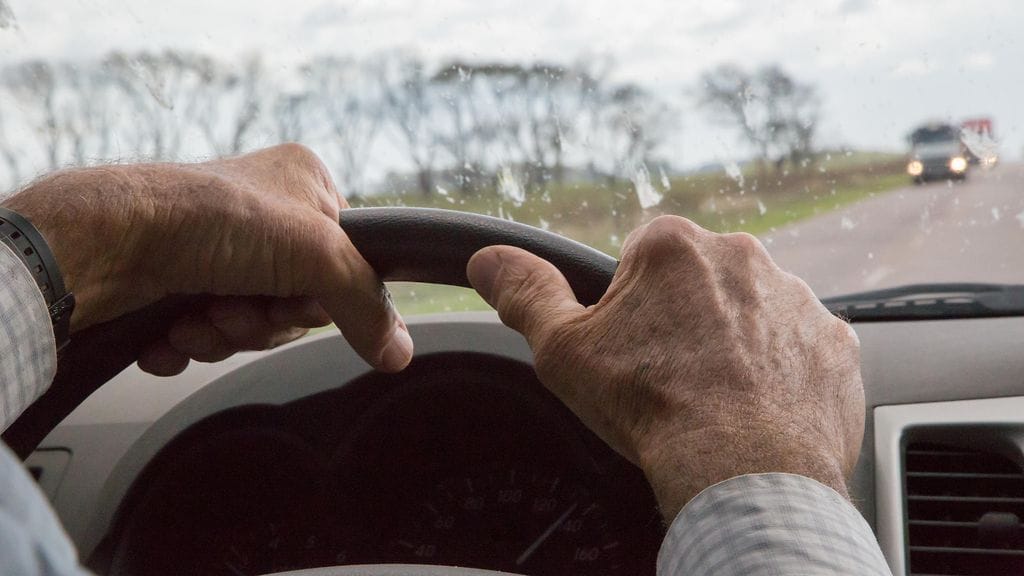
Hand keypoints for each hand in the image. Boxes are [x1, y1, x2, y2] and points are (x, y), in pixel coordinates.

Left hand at [1, 144, 412, 374]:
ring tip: (198, 318)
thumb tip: (399, 350)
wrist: (103, 241)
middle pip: (297, 301)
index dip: (322, 296)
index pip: (346, 261)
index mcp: (304, 186)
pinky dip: (190, 343)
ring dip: (225, 335)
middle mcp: (263, 214)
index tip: (297, 302)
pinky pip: (207, 333)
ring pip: (251, 324)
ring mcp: (218, 248)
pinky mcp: (178, 280)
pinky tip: (172, 330)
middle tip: (238, 310)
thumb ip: (365, 302)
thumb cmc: (205, 218)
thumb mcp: (313, 253)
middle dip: (263, 322)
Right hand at [467, 215, 863, 520]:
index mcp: (674, 246)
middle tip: (670, 375)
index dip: (630, 306)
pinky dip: (781, 373)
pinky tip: (756, 408)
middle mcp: (742, 256)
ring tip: (715, 396)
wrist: (742, 468)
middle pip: (700, 282)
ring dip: (736, 343)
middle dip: (685, 319)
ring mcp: (798, 298)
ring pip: (753, 313)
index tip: (632, 347)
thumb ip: (525, 293)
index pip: (642, 257)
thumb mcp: (563, 350)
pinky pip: (800, 349)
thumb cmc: (651, 406)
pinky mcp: (834, 342)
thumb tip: (488, 259)